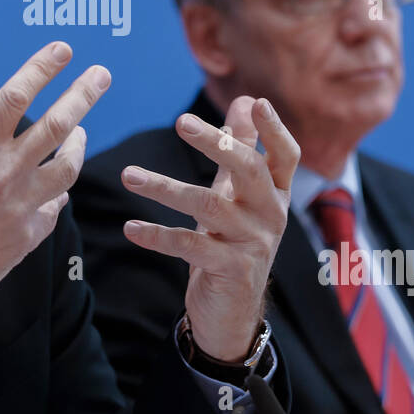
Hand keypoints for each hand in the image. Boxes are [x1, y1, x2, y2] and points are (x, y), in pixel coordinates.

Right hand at [0, 41, 108, 386]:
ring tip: (82, 129)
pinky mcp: (28, 237)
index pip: (17, 96)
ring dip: (80, 144)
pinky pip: (56, 204)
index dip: (43, 68)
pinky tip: (56, 180)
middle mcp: (4, 175)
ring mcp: (21, 208)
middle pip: (58, 126)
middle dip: (84, 95)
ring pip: (68, 167)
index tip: (64, 49)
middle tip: (102, 74)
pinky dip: (59, 188)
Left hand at [121, 96, 296, 362]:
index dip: (274, 130)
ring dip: (164, 187)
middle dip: (215, 144)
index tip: (257, 103)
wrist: (233, 313)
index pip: (285, 156)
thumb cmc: (234, 240)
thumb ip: (242, 149)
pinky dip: (157, 235)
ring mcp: (254, 244)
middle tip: (180, 121)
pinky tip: (131, 228)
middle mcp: (271, 215)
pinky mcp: (232, 270)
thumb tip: (245, 100)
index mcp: (275, 193)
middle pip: (249, 171)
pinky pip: (190, 245)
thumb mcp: (238, 194)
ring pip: (208, 205)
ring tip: (128, 175)